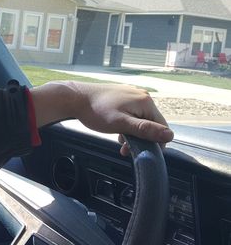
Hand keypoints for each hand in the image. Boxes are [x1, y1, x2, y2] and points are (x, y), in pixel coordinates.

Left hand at [31, 81, 172, 154]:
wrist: (75, 98)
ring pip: (140, 119)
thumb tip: (169, 135)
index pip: (162, 126)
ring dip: (132, 132)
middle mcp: (141, 95)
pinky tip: (116, 129)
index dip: (155, 141)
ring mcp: (130, 94)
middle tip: (125, 148)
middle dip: (141, 137)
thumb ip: (145, 130)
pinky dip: (126, 123)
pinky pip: (131, 113)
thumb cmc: (96, 111)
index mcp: (145, 101)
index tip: (142, 151)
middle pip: (150, 122)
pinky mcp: (121, 95)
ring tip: (118, 139)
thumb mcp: (121, 124)